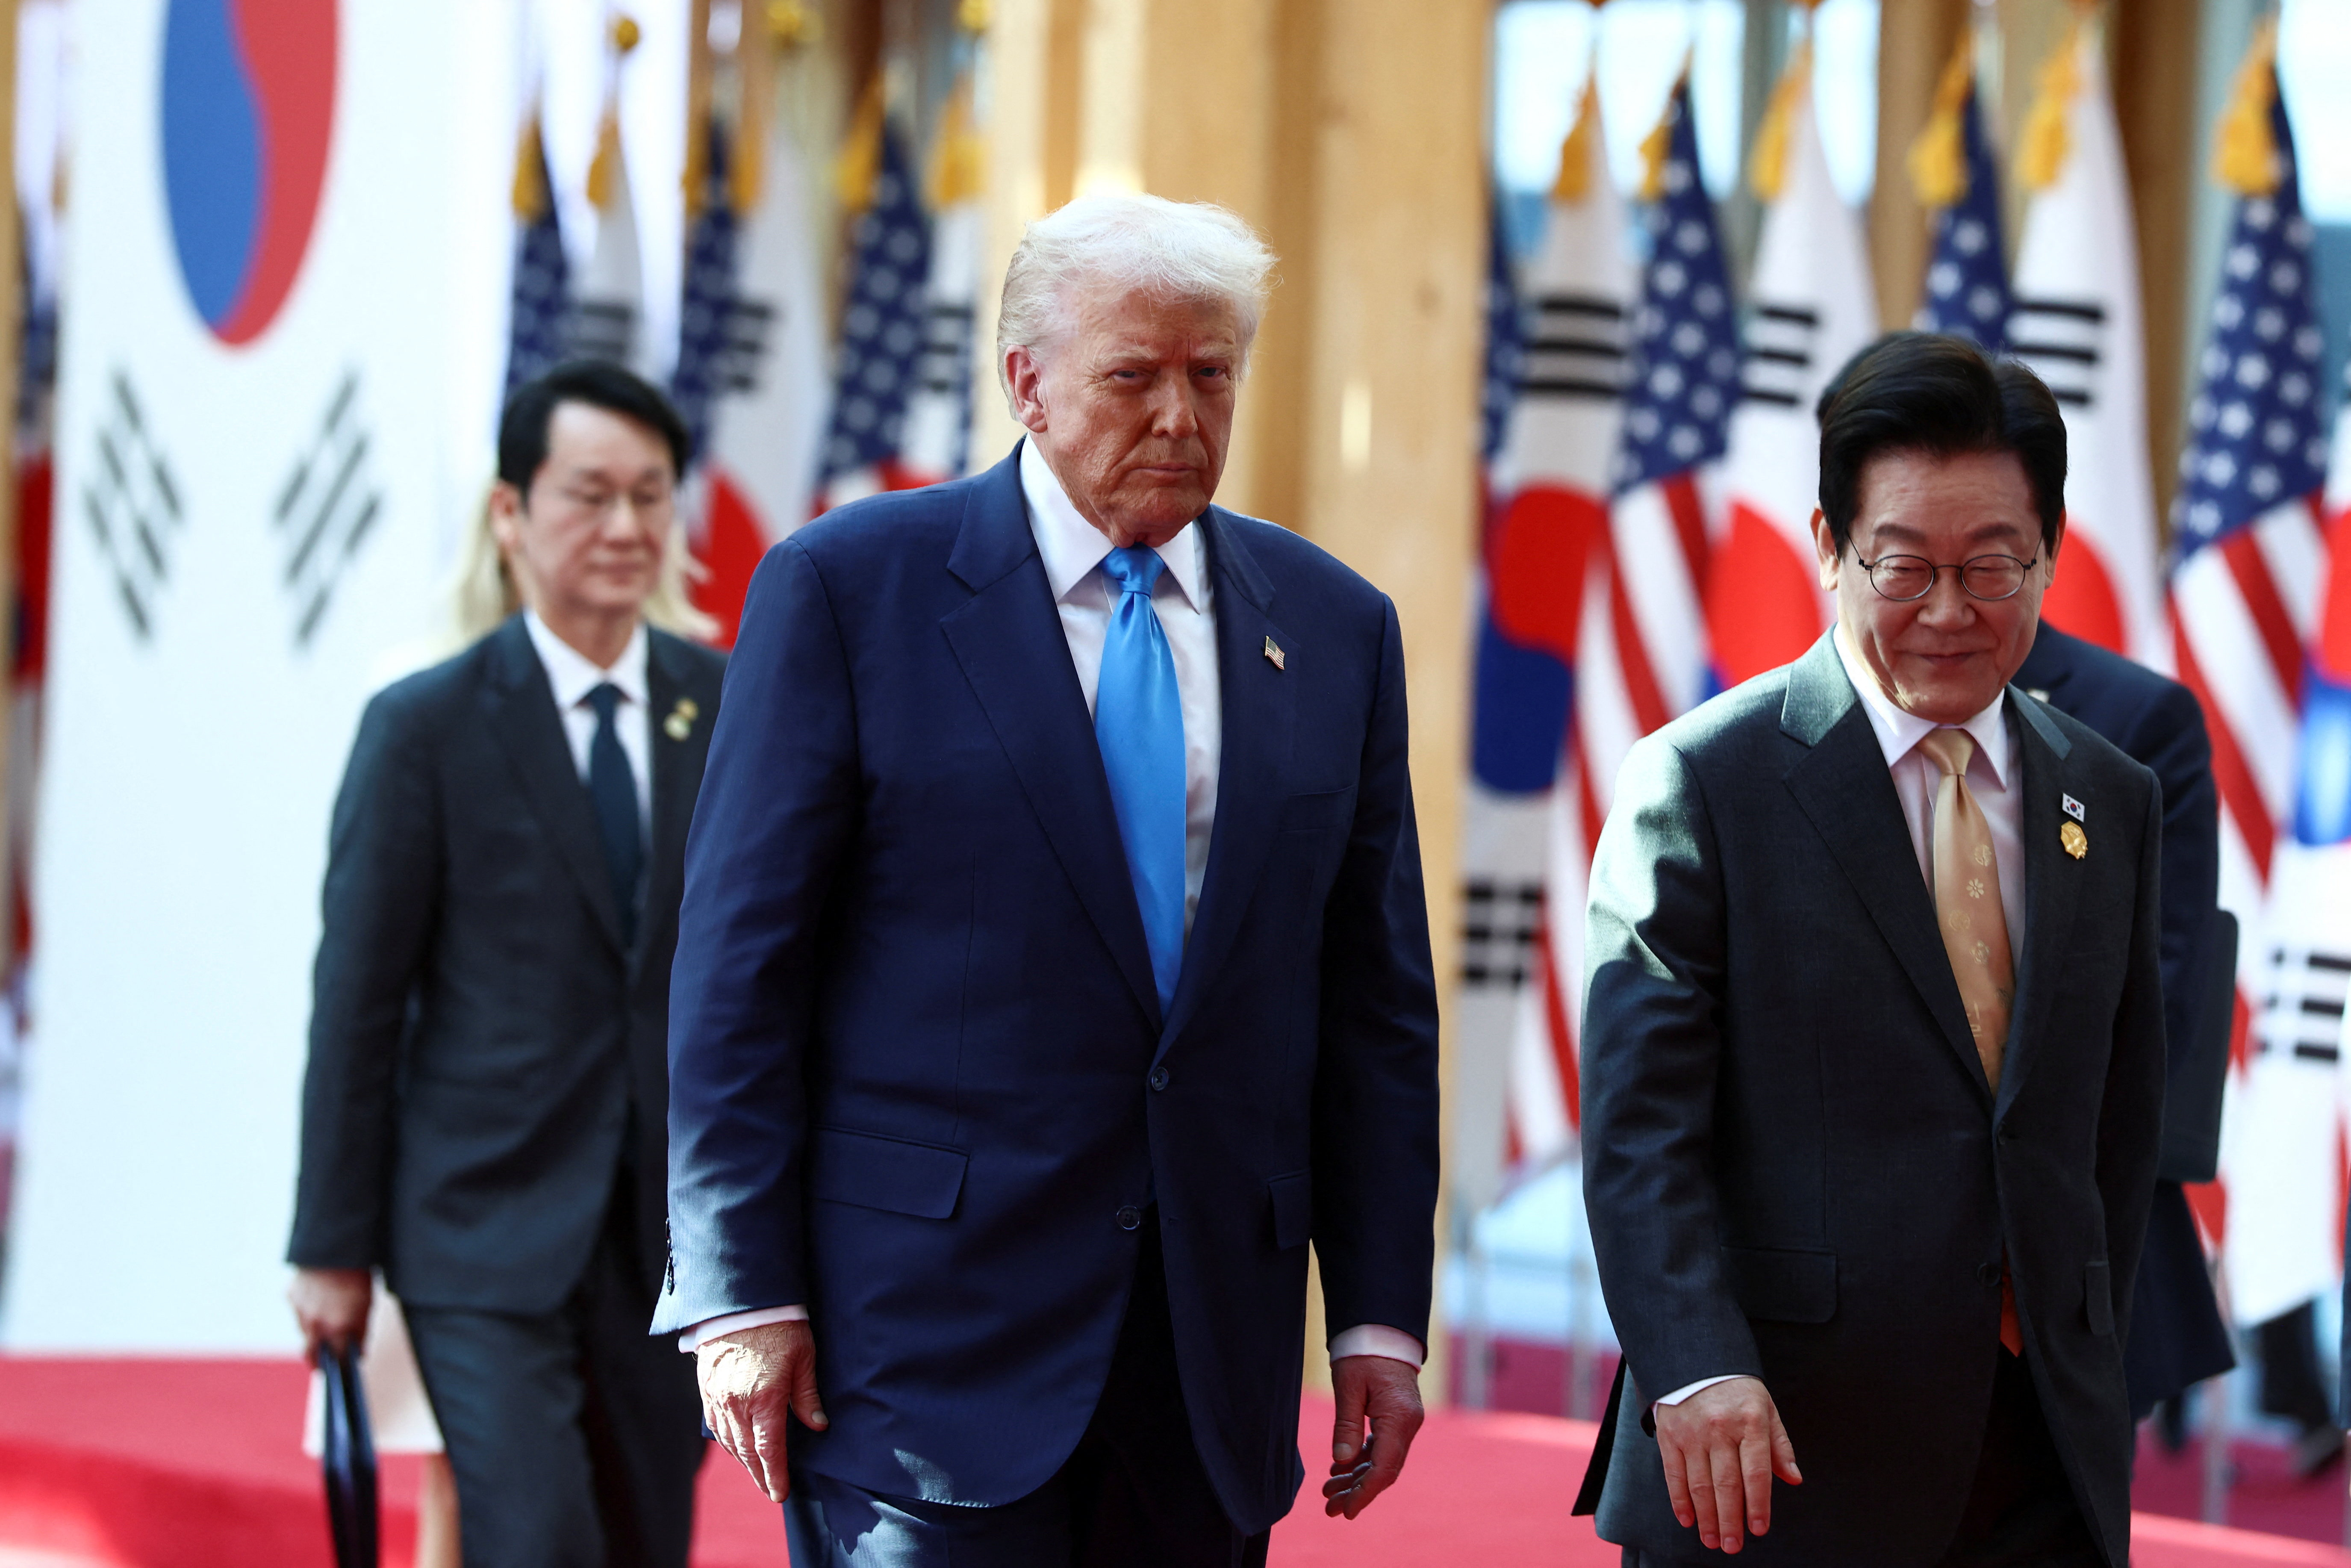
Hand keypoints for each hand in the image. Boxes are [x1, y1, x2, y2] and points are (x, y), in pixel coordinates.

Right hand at [288, 1267, 372, 1365]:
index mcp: (336, 1327)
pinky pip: (299, 1310)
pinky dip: (308, 1309)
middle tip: (328, 1362)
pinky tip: (320, 1297)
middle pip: (311, 1353)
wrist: (336, 1245)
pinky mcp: (290, 1295)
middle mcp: (314, 1323)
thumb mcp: (367, 1305)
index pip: (334, 1361)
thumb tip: (357, 1354)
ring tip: (330, 1317)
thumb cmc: (358, 1274)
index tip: (343, 1373)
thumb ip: (359, 1333)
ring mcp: (299, 1310)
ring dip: (315, 1329)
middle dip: (319, 1360)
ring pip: (305, 1330)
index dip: (340, 1368)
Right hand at [697, 1319, 826, 1502]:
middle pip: (746, 1452)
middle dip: (759, 1475)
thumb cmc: (779, 1325)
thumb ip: (808, 1395)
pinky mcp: (706, 1387)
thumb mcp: (804, 1357)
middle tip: (769, 1490)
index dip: (775, 1476)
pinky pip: (714, 1424)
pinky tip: (734, 1446)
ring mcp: (718, 1396)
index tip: (780, 1494)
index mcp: (764, 1399)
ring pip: (728, 1441)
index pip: (768, 1450)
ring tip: (756, 1472)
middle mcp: (737, 1403)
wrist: (741, 1300)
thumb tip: (818, 1425)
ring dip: (742, 1461)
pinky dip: (725, 1440)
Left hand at [1321, 1354, 1423, 1518]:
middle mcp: (1408, 1425)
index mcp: (1398, 1419)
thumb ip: (1346, 1425)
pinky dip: (1362, 1460)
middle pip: (1385, 1470)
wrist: (1382, 1328)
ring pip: (1383, 1461)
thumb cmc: (1363, 1353)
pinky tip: (1340, 1466)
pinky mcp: (1398, 1417)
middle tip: (1329, 1509)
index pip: (1384, 1468)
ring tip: (1329, 1491)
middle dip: (1357, 1492)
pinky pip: (1382, 1447)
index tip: (1345, 1512)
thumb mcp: (1348, 1387)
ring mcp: (1405, 1422)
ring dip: (1357, 1478)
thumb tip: (1341, 1462)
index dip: (1364, 1494)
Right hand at [1651, 1376, 1801, 1553]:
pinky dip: (1679, 1500)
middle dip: (1730, 1520)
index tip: (1759, 1529)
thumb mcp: (1766, 1410)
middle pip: (1726, 1483)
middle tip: (1733, 1546)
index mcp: (1750, 1422)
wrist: (1695, 1359)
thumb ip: (1780, 1446)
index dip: (1758, 1504)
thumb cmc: (1738, 1391)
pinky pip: (1673, 1473)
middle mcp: (1720, 1428)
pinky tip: (1688, 1519)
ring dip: (1706, 1516)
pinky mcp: (1669, 1434)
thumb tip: (1794, 1479)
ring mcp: (1692, 1432)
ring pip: (1700, 1483)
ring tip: (1712, 1541)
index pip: (1756, 1471)